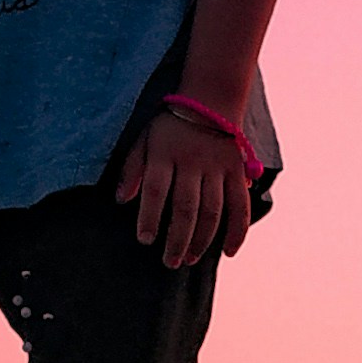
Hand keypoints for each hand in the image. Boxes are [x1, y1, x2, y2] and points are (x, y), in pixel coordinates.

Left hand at [117, 111, 250, 269]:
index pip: (156, 189)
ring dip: (202, 240)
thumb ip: (132, 168)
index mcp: (165, 154)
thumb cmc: (170, 126)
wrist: (211, 100)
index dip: (149, 216)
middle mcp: (192, 162)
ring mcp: (217, 168)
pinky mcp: (237, 172)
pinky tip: (229, 252)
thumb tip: (121, 199)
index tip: (145, 240)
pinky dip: (237, 231)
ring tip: (189, 259)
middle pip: (185, 207)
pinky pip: (240, 205)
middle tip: (170, 262)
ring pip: (212, 211)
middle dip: (177, 239)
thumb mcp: (144, 139)